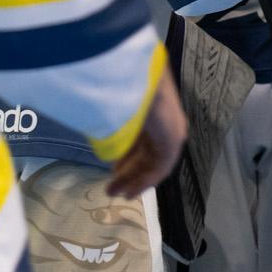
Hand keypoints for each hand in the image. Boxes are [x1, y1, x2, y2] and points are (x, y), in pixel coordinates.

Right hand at [106, 65, 187, 197]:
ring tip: (114, 194)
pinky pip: (161, 166)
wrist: (135, 77)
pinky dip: (145, 181)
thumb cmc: (114, 84)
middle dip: (127, 170)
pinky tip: (130, 192)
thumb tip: (97, 136)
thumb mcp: (107, 105)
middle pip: (145, 151)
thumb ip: (106, 121)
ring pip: (152, 161)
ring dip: (133, 179)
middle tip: (110, 186)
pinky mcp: (174, 139)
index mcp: (146, 106)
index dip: (124, 154)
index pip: (138, 135)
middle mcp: (161, 117)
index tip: (111, 167)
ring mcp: (171, 128)